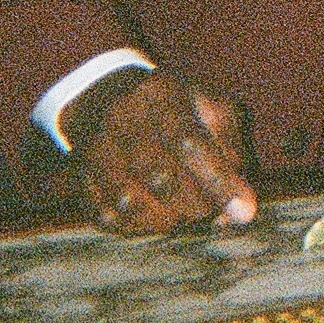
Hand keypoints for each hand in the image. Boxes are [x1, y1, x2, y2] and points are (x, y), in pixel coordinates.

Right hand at [66, 66, 255, 233]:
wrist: (107, 96)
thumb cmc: (177, 111)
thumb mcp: (213, 113)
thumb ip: (234, 156)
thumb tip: (242, 211)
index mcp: (163, 95)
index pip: (192, 144)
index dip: (218, 183)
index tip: (243, 213)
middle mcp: (122, 118)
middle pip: (161, 179)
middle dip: (195, 206)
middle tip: (208, 213)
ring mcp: (95, 148)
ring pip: (130, 203)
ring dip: (165, 221)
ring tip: (181, 215)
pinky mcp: (80, 176)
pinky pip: (107, 216)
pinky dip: (136, 227)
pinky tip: (152, 218)